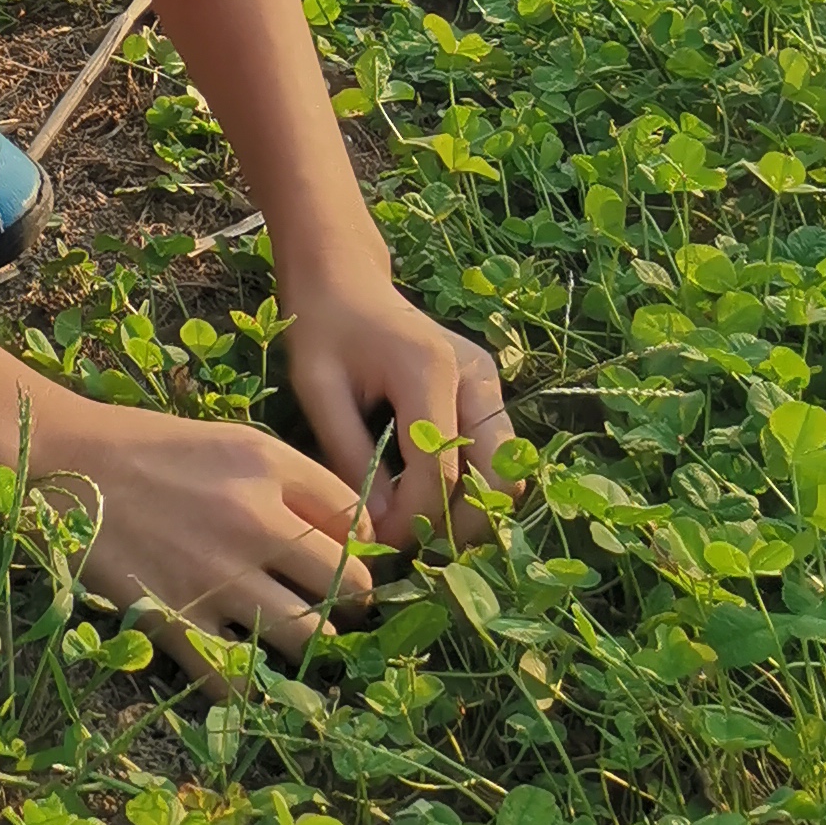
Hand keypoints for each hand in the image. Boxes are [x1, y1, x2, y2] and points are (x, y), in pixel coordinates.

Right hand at [35, 394, 373, 668]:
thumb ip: (297, 483)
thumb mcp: (233, 443)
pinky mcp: (174, 621)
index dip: (363, 550)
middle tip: (330, 605)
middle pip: (349, 588)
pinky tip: (237, 660)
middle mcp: (253, 523)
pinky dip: (245, 680)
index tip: (347, 562)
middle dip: (350, 603)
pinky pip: (239, 679)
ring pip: (308, 641)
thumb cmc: (153, 450)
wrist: (64, 464)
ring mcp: (215, 577)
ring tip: (287, 633)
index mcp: (269, 468)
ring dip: (307, 643)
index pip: (360, 526)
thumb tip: (358, 539)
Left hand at [274, 235, 516, 554]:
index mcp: (430, 369)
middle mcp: (476, 376)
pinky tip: (425, 499)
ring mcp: (489, 383)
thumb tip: (381, 525)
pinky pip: (494, 455)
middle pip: (500, 475)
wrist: (344, 280)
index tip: (380, 543)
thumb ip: (351, 454)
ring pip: (507, 470)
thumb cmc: (324, 329)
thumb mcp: (318, 389)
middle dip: (460, 523)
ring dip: (471, 510)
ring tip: (417, 528)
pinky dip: (471, 488)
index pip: (443, 470)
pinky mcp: (487, 392)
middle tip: (410, 545)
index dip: (416, 519)